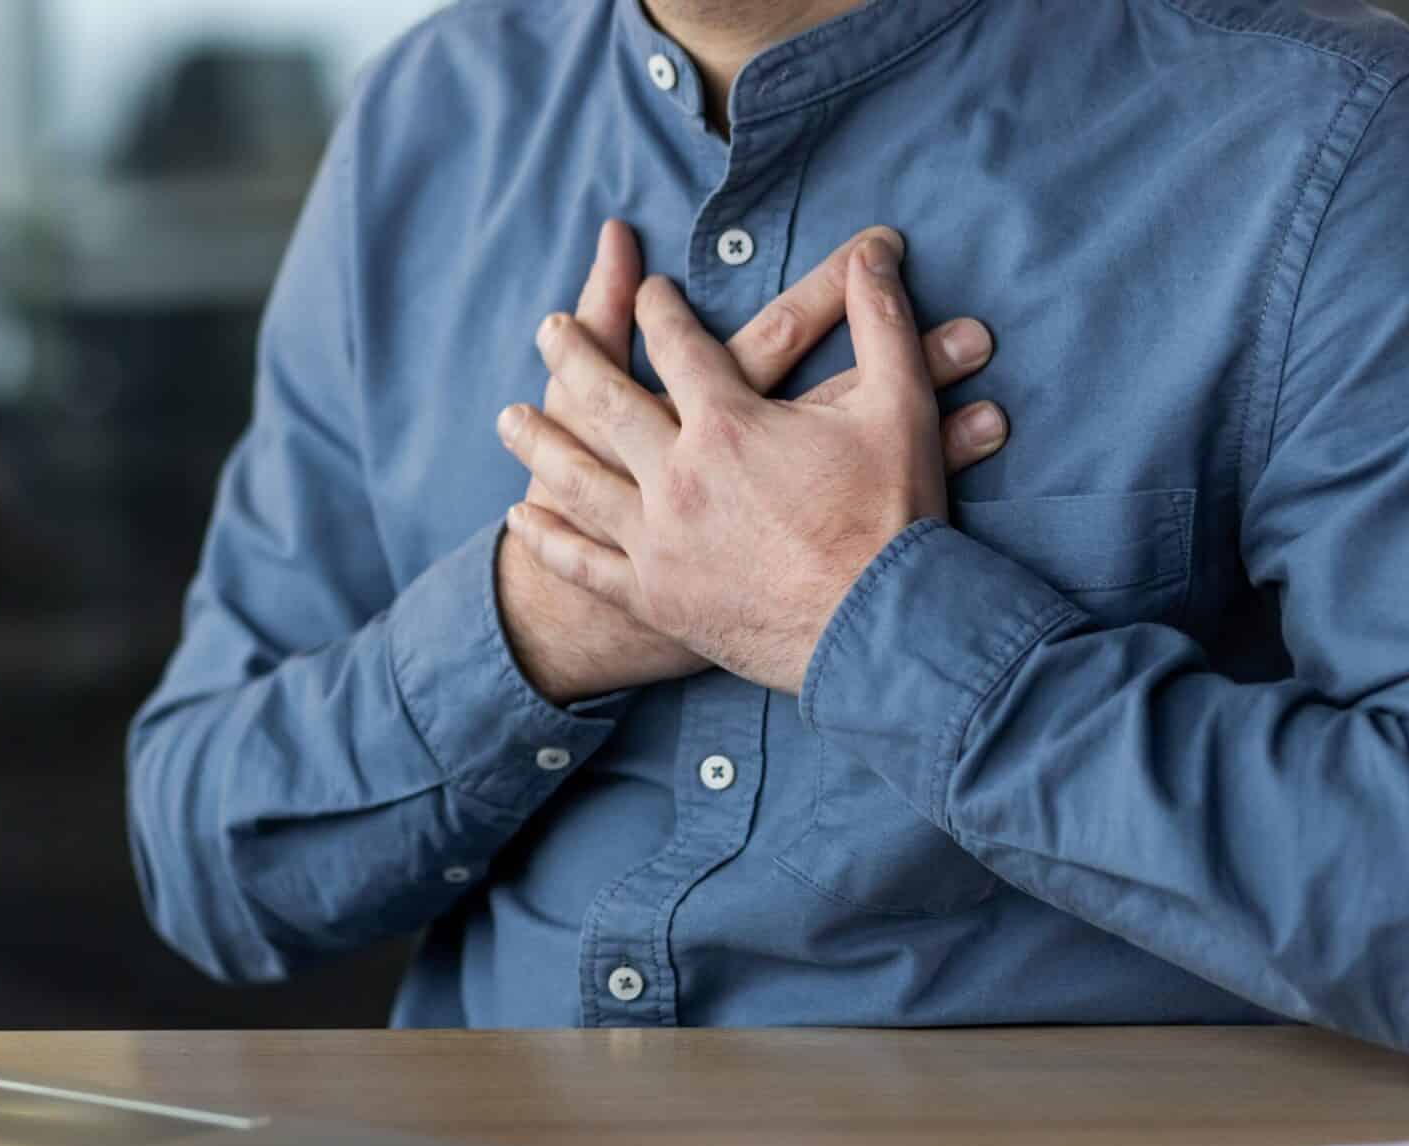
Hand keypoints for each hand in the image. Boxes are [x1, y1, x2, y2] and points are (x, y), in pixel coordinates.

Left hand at [499, 233, 996, 694]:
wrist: (877, 632)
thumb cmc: (892, 519)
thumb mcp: (900, 406)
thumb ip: (881, 322)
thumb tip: (877, 251)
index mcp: (727, 422)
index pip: (680, 345)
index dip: (661, 310)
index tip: (648, 291)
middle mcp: (676, 475)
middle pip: (607, 401)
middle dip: (574, 357)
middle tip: (547, 331)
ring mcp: (657, 540)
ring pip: (578, 479)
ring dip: (538, 443)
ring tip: (508, 418)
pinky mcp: (655, 599)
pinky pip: (584, 564)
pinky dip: (548, 539)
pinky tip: (522, 518)